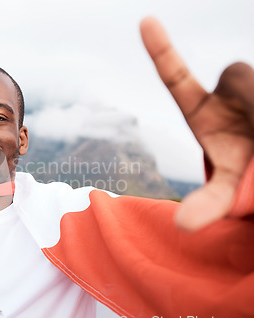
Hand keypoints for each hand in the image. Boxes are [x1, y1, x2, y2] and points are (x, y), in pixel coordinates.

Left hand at [140, 17, 253, 230]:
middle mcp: (226, 90)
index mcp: (201, 109)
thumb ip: (209, 202)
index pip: (176, 77)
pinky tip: (253, 126)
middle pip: (240, 75)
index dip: (161, 50)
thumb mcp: (227, 188)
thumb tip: (183, 225)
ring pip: (252, 79)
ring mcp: (247, 84)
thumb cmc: (242, 170)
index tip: (144, 21)